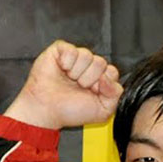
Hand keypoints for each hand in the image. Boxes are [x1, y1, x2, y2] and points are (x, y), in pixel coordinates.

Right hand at [4, 39, 122, 128]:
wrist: (46, 110)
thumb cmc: (69, 111)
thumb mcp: (102, 111)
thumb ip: (116, 95)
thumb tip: (109, 77)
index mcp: (98, 80)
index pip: (112, 72)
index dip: (103, 83)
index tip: (92, 92)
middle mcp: (87, 68)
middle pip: (100, 63)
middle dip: (89, 79)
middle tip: (77, 87)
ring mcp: (74, 58)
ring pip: (87, 55)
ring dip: (77, 73)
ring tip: (68, 80)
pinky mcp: (61, 50)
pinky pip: (72, 50)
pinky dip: (67, 63)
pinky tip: (61, 71)